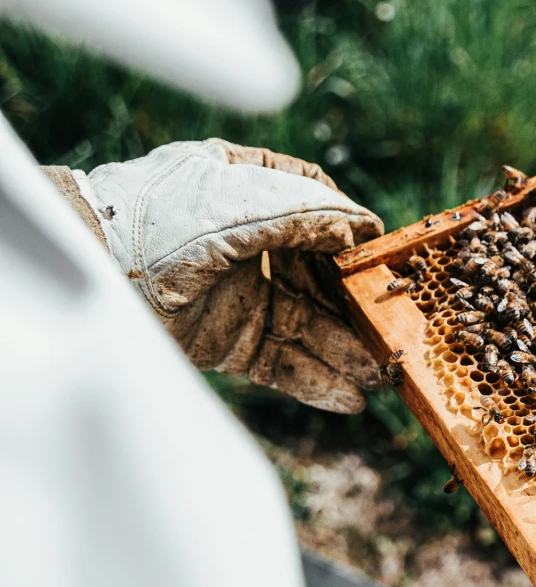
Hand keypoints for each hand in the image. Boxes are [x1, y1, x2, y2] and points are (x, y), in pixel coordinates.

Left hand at [69, 138, 383, 412]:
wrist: (91, 276)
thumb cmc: (156, 221)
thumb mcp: (237, 202)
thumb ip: (303, 212)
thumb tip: (361, 228)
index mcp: (244, 187)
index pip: (313, 203)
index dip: (350, 229)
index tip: (380, 256)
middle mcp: (246, 241)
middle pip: (319, 273)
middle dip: (355, 304)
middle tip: (392, 329)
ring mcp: (237, 293)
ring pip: (307, 324)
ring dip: (345, 351)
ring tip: (381, 376)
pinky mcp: (226, 340)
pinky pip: (281, 362)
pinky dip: (314, 382)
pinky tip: (347, 398)